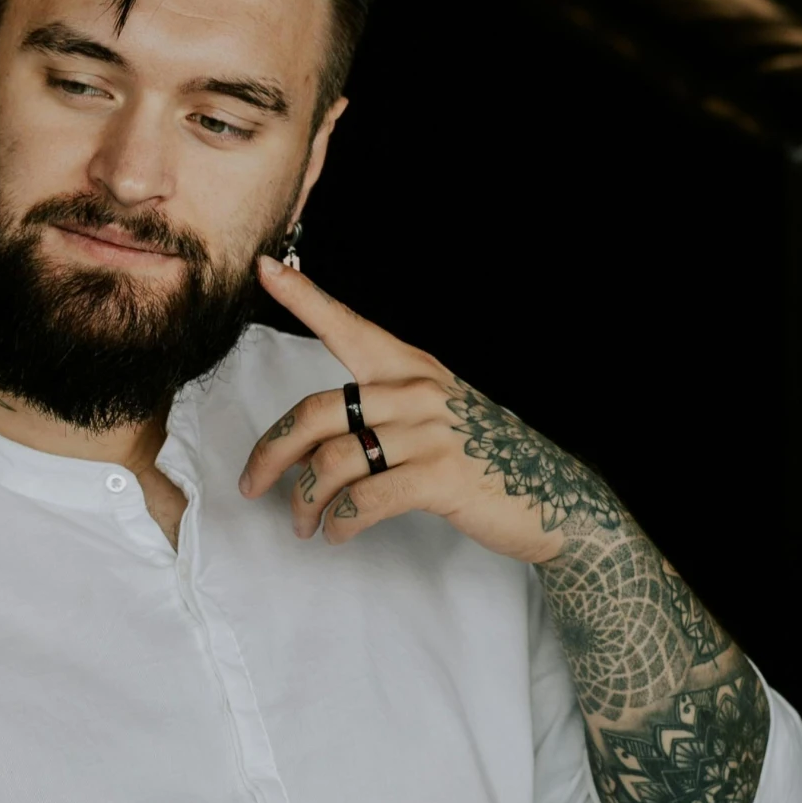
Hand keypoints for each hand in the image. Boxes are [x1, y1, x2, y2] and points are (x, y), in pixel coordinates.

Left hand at [239, 256, 624, 564]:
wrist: (550, 496)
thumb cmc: (482, 457)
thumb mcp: (436, 414)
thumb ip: (382, 410)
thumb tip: (314, 443)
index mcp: (410, 368)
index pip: (347, 327)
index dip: (304, 299)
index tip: (266, 268)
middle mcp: (415, 391)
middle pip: (314, 413)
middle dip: (270, 454)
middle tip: (252, 486)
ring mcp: (429, 432)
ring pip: (332, 461)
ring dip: (306, 502)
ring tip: (305, 525)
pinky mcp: (439, 476)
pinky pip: (365, 498)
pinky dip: (341, 522)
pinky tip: (338, 534)